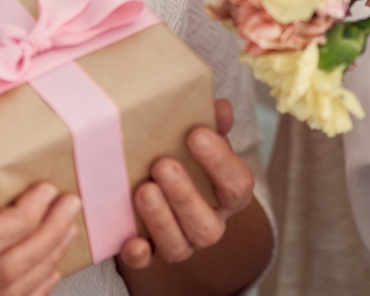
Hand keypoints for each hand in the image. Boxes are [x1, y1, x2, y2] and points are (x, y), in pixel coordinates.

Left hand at [117, 99, 253, 269]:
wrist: (167, 179)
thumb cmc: (189, 153)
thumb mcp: (204, 136)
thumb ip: (213, 121)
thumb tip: (221, 107)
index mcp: (230, 194)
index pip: (237, 184)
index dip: (220, 161)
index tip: (197, 134)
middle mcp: (210, 223)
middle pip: (207, 226)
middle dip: (185, 196)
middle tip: (163, 165)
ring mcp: (182, 241)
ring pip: (179, 246)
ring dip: (161, 219)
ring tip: (144, 189)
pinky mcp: (151, 251)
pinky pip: (147, 262)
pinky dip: (139, 254)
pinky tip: (131, 240)